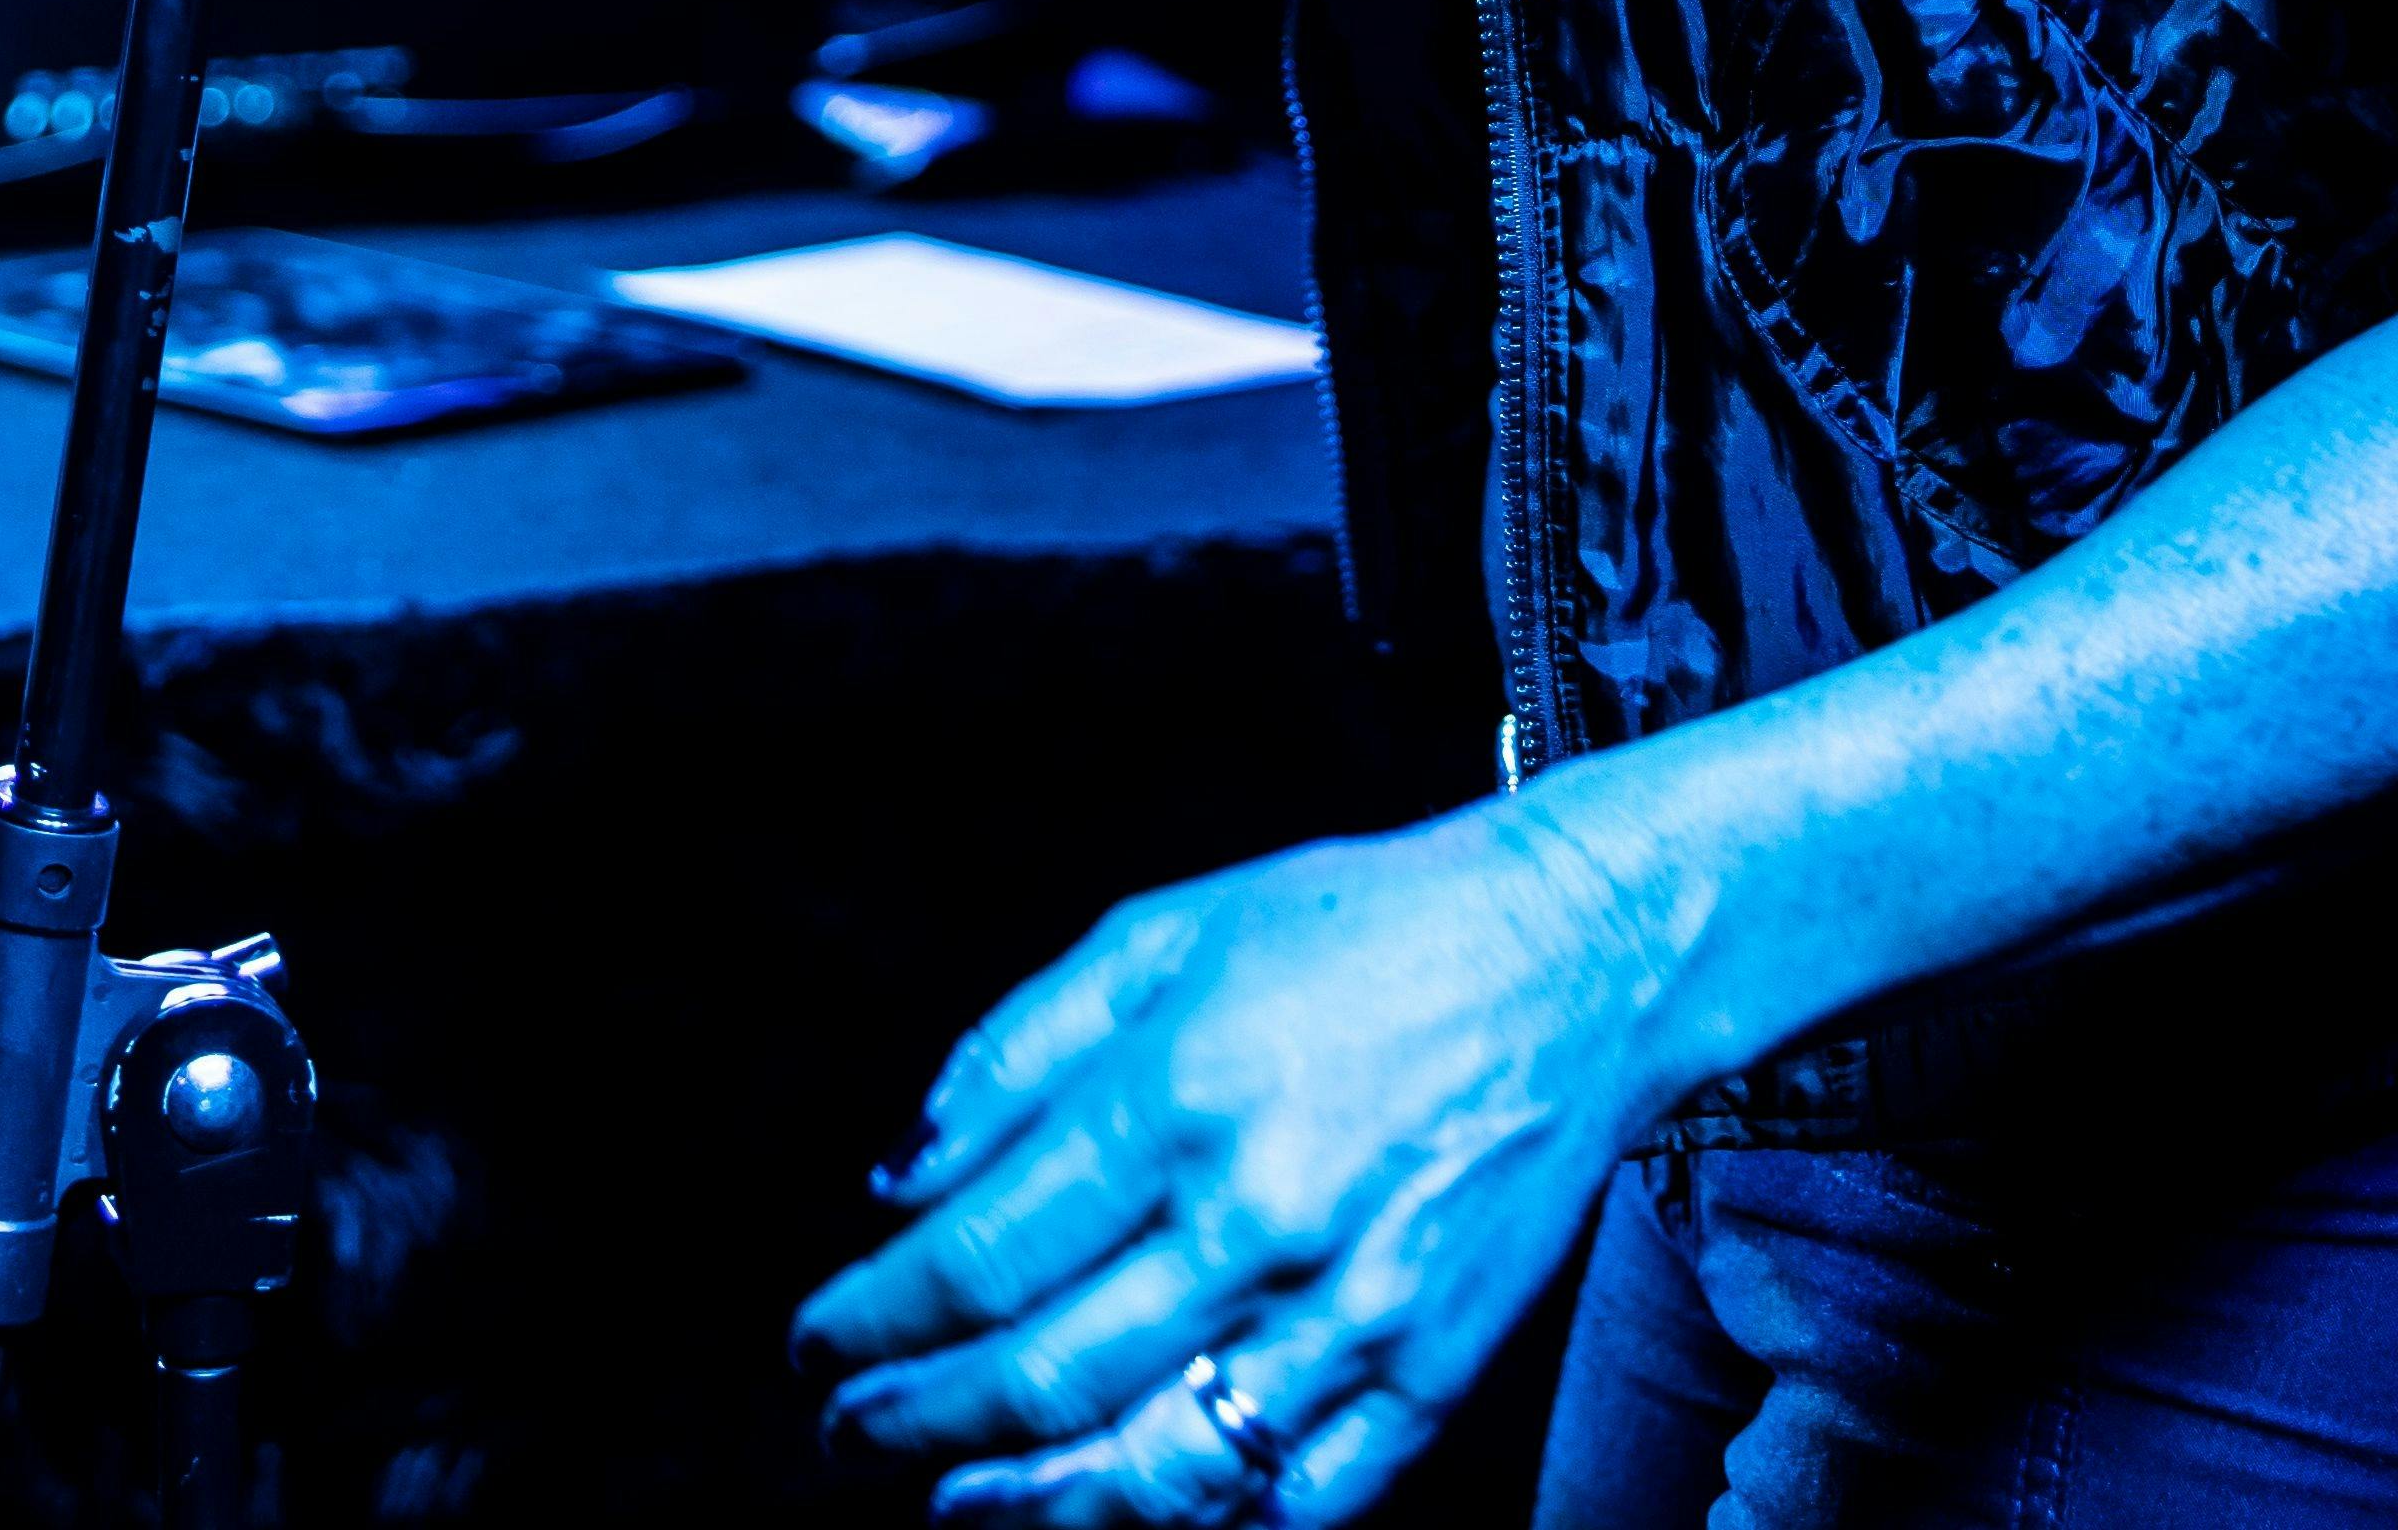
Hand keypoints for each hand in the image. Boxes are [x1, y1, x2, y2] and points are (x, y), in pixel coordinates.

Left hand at [790, 794, 1687, 1518]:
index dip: (872, 1322)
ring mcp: (1352, 1307)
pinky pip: (1306, 1495)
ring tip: (957, 1509)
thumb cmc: (1360, 927)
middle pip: (1044, 1377)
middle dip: (918, 1426)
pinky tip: (1136, 1515)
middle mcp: (1258, 1217)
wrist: (1580, 954)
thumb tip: (896, 1180)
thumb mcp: (1160, 934)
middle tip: (852, 1438)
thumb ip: (1012, 1056)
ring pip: (1162, 1466)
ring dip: (1037, 1506)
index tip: (816, 1347)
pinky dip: (1210, 1524)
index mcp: (1176, 1098)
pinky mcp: (1435, 1366)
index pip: (976, 1257)